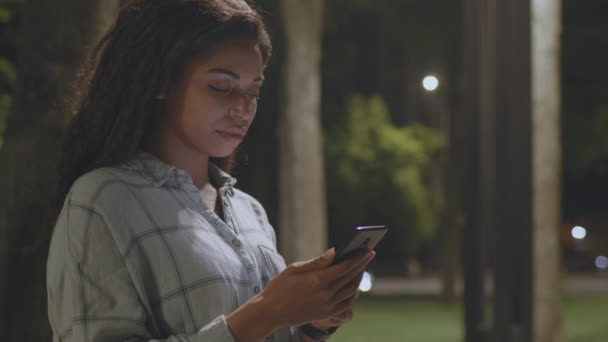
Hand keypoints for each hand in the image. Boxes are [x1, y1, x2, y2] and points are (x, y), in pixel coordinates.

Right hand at [260, 248, 374, 327]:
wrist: (271, 312)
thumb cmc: (279, 287)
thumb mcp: (294, 269)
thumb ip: (316, 262)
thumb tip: (334, 252)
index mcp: (317, 280)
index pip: (344, 267)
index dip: (357, 258)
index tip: (366, 249)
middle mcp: (325, 294)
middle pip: (350, 277)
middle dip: (362, 264)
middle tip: (370, 253)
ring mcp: (327, 306)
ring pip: (351, 291)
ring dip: (359, 278)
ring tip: (362, 267)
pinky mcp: (326, 314)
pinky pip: (346, 303)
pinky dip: (353, 293)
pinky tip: (354, 286)